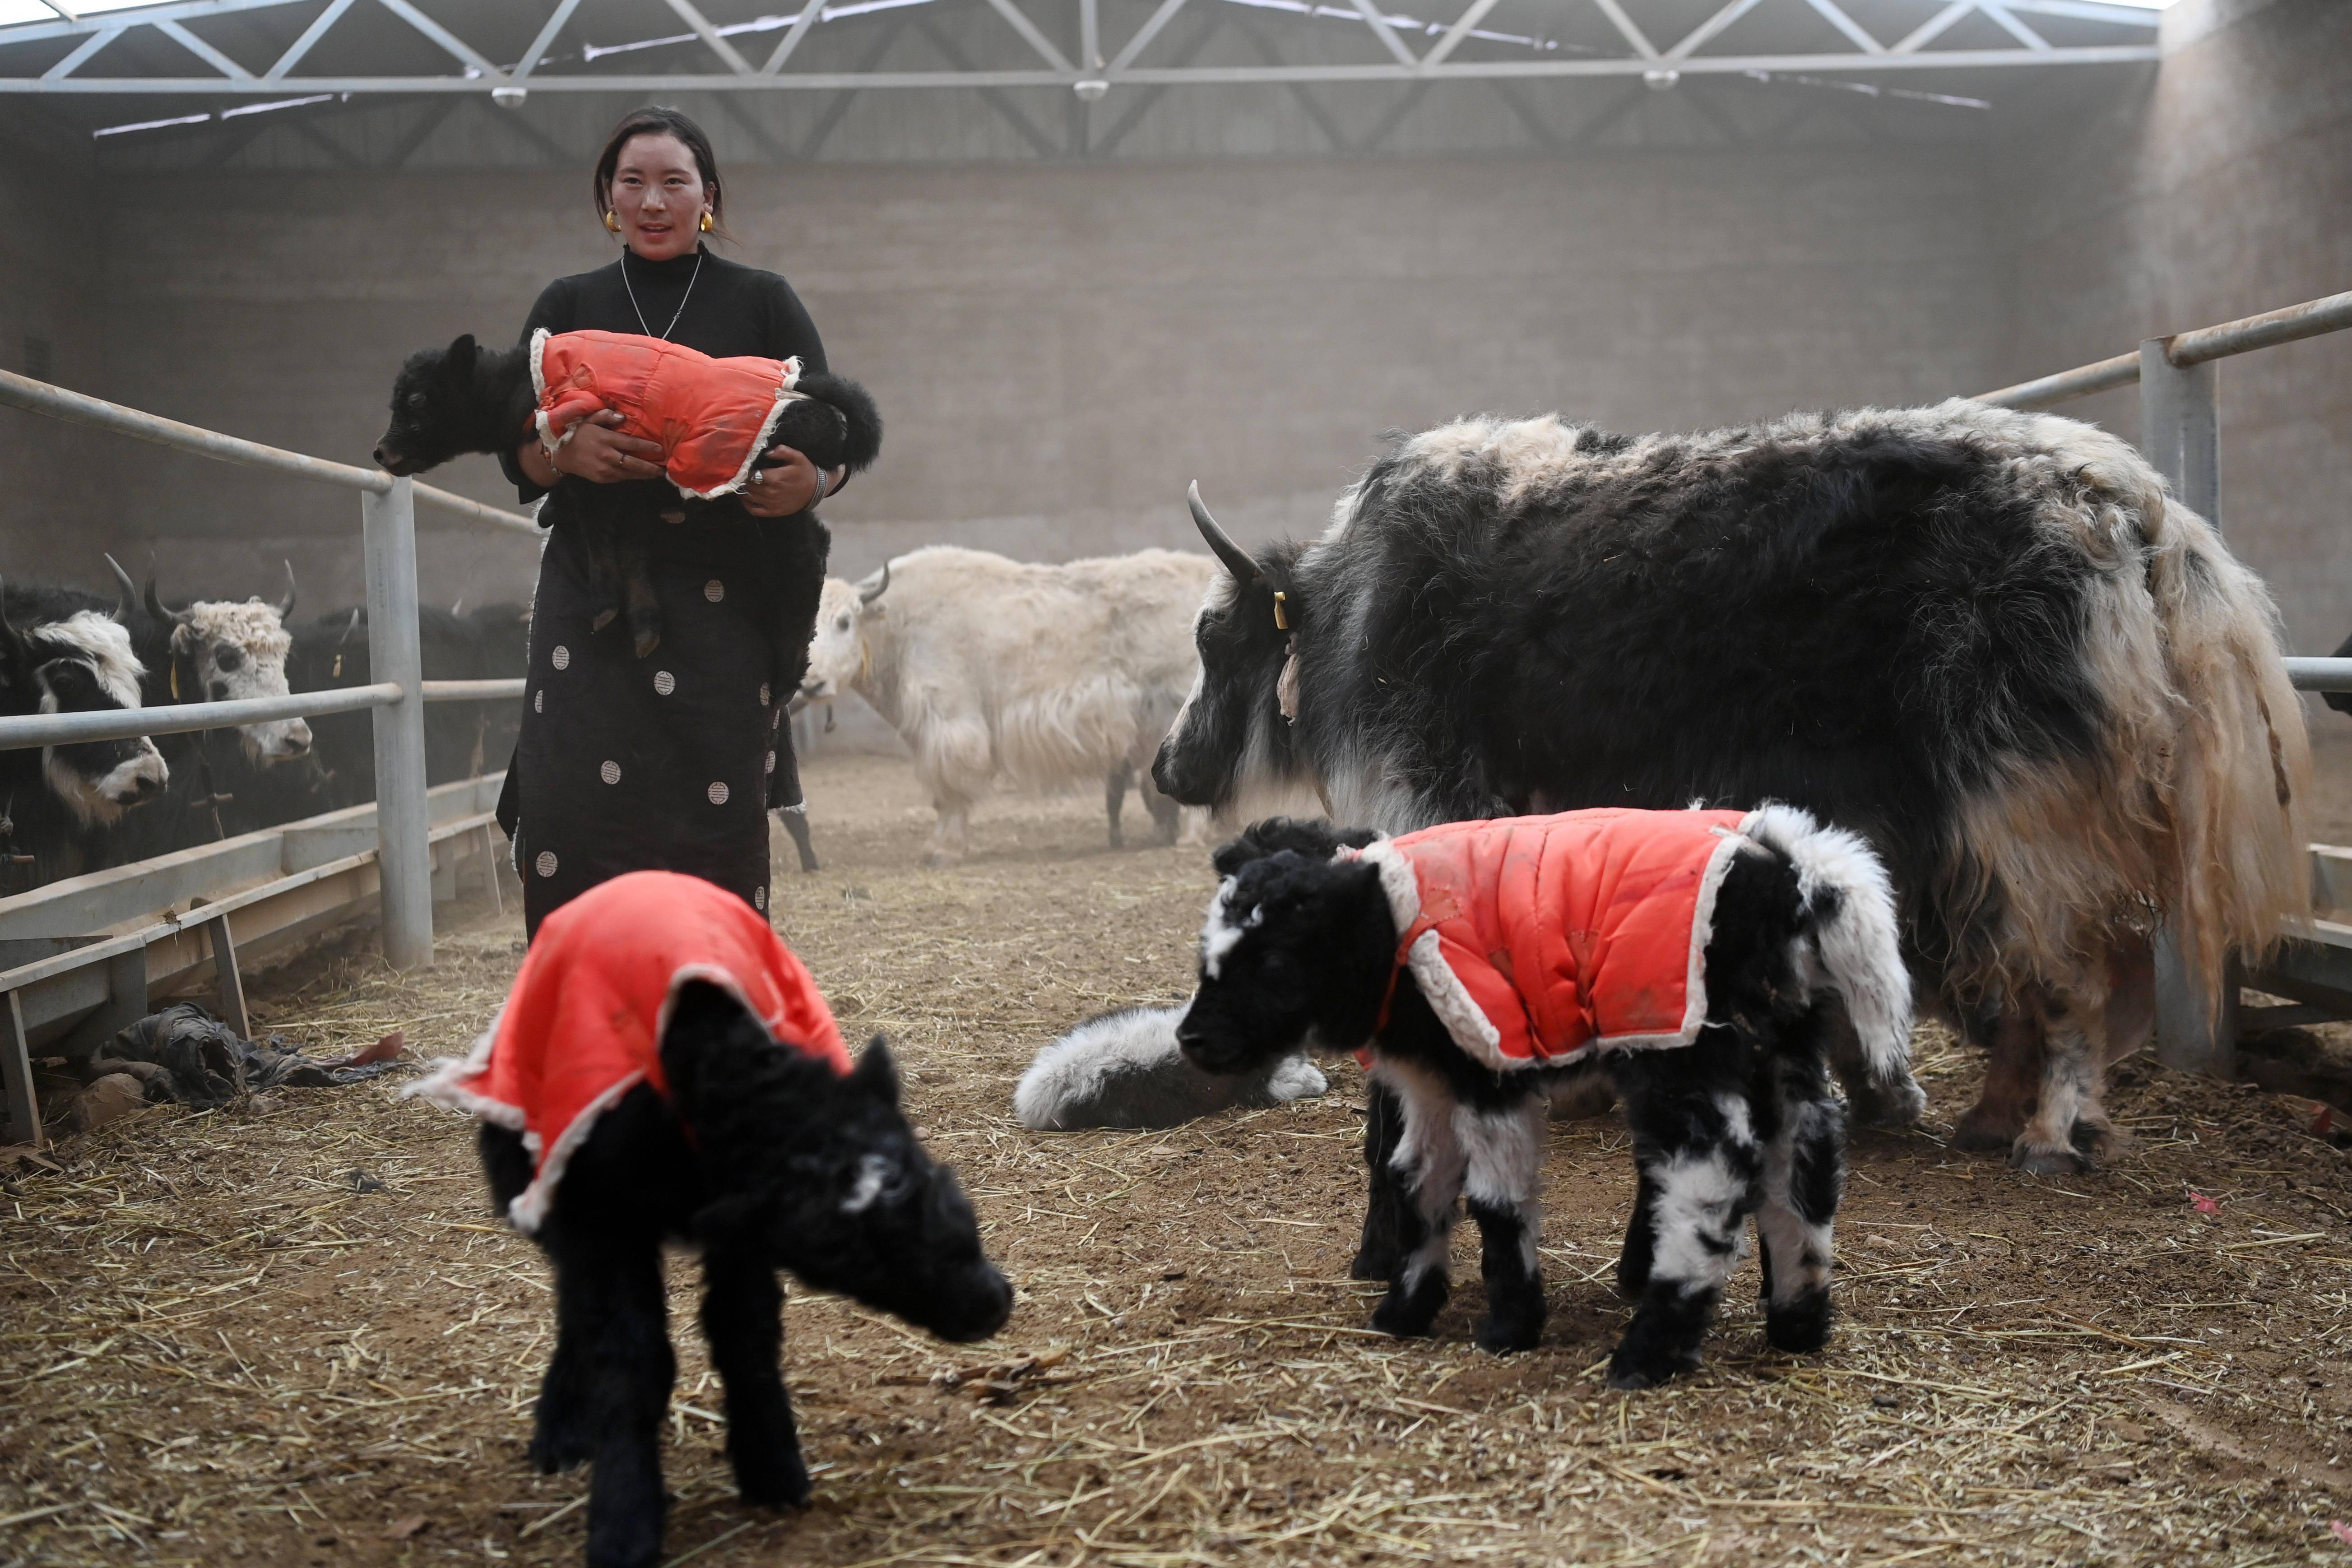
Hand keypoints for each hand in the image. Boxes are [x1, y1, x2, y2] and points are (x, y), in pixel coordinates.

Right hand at [551, 409, 665, 483]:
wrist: (564, 456)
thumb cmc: (579, 435)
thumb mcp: (589, 421)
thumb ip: (606, 416)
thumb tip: (623, 417)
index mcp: (605, 439)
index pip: (631, 443)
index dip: (647, 447)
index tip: (660, 449)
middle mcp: (607, 455)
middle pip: (634, 463)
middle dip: (650, 467)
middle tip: (663, 469)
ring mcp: (605, 469)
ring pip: (630, 473)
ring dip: (644, 474)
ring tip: (657, 474)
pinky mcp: (603, 479)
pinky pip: (621, 478)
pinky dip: (632, 476)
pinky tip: (641, 475)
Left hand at [740, 444, 840, 517]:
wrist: (815, 490)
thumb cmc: (805, 472)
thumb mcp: (797, 457)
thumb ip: (782, 451)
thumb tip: (766, 452)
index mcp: (776, 478)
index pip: (752, 474)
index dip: (747, 470)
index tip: (747, 467)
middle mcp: (771, 492)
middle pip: (749, 485)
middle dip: (745, 480)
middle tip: (745, 475)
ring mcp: (772, 504)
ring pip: (749, 497)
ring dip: (745, 490)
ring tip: (745, 484)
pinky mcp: (773, 512)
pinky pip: (754, 510)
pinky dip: (746, 505)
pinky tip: (746, 498)